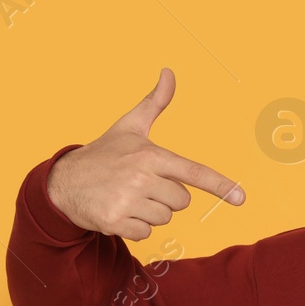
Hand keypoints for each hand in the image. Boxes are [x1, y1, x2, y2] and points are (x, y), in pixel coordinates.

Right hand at [46, 67, 244, 240]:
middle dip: (167, 196)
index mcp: (150, 155)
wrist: (63, 182)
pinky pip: (146, 233)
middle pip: (182, 201)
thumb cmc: (104, 153)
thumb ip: (154, 103)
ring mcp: (127, 201)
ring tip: (128, 197)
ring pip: (165, 218)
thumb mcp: (129, 126)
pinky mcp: (115, 222)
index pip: (193, 172)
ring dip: (151, 212)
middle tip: (141, 185)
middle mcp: (140, 178)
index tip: (241, 198)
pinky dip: (135, 226)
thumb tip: (169, 72)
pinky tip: (119, 211)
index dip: (220, 185)